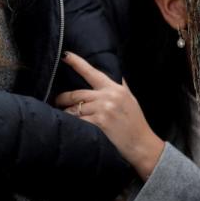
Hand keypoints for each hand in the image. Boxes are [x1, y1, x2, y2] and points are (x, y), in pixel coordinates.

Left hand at [54, 52, 164, 179]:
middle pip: (76, 94)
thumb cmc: (135, 123)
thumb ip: (120, 85)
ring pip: (74, 109)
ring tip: (64, 115)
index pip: (92, 72)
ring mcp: (103, 110)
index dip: (76, 62)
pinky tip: (70, 126)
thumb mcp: (130, 99)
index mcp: (115, 89)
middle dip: (62, 98)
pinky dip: (72, 123)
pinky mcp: (99, 123)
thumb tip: (115, 72)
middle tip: (57, 101)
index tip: (65, 55)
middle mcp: (108, 97)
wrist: (142, 145)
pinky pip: (78, 121)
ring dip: (67, 113)